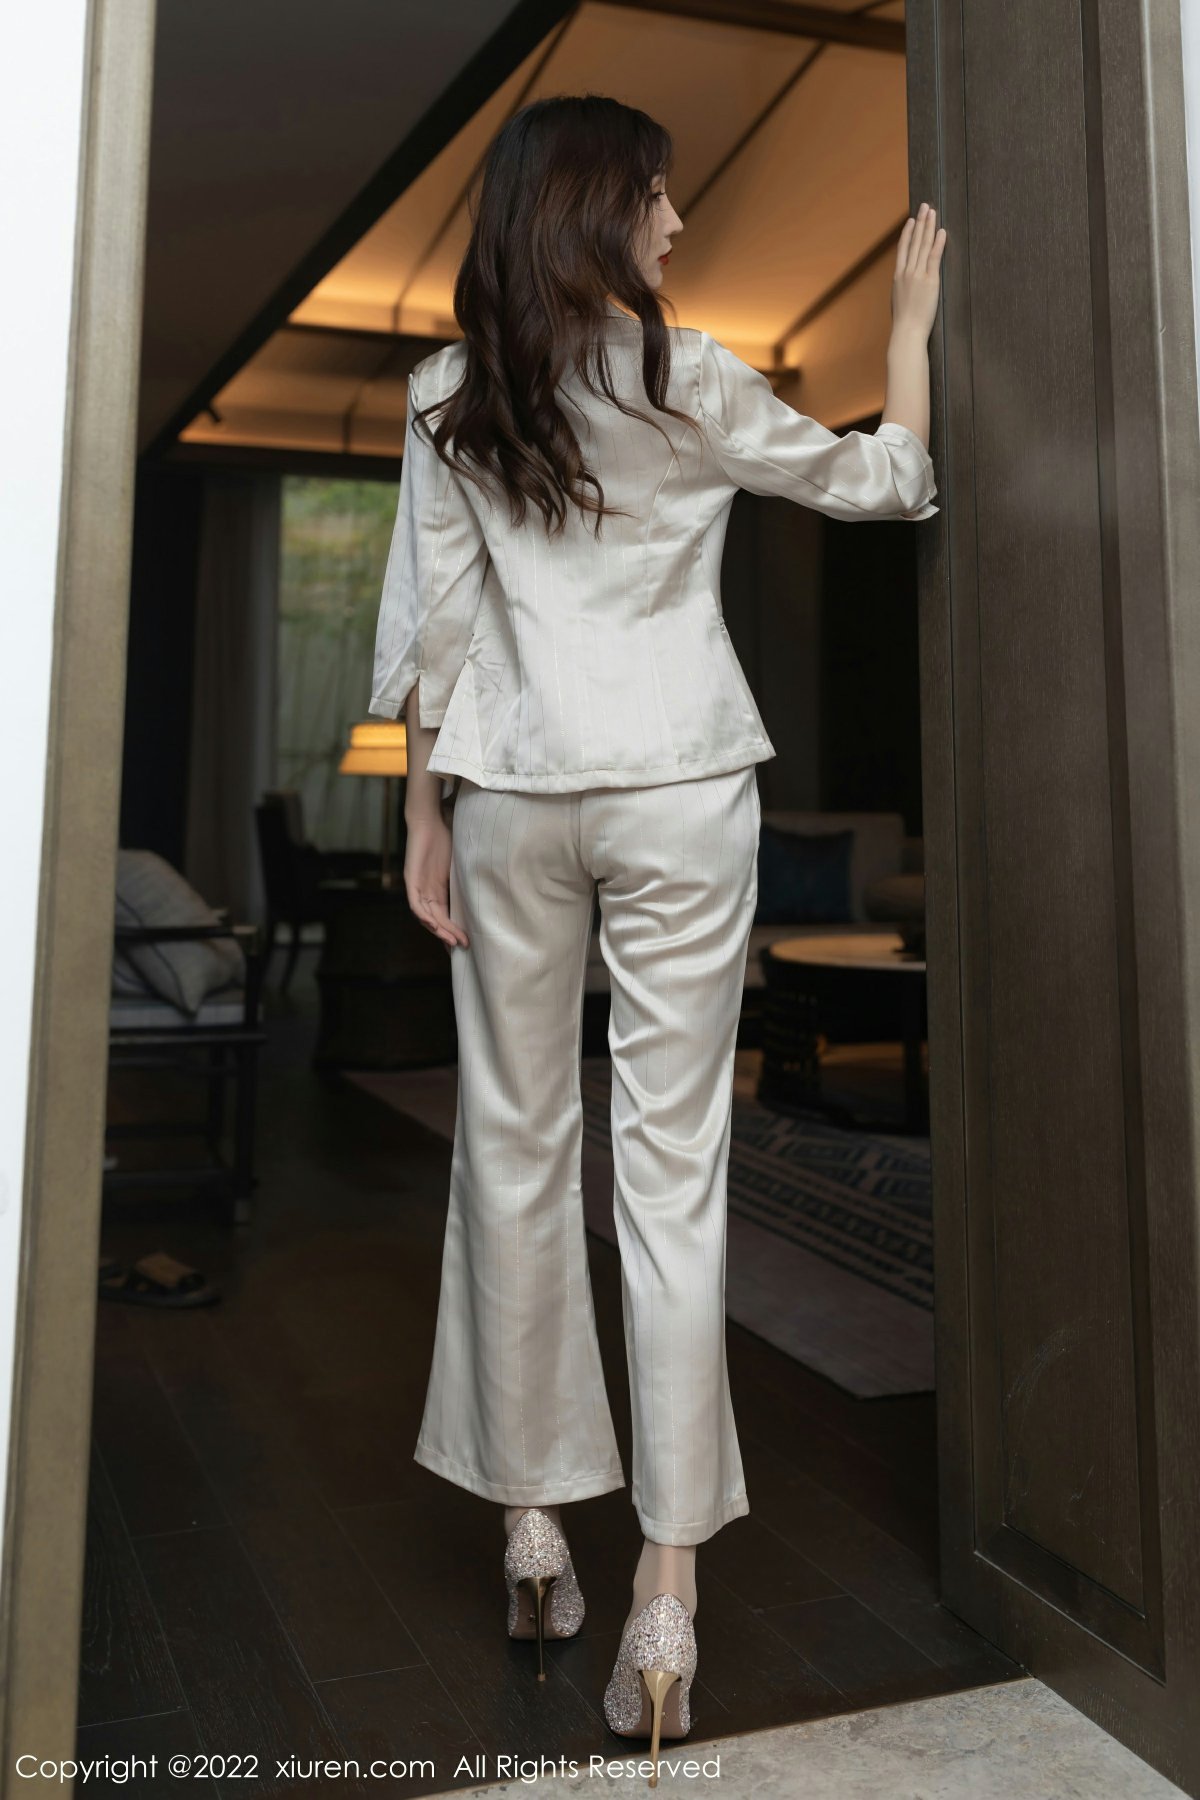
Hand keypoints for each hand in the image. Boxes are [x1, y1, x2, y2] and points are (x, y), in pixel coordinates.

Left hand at [403, 807, 469, 949]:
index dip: (454, 930)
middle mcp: (426, 891)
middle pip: (436, 920)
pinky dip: (423, 915)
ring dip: (439, 929)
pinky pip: (415, 903)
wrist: (431, 820)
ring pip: (426, 916)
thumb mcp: (459, 864)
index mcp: (437, 889)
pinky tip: (433, 924)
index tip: (465, 943)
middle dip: (449, 934)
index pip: (444, 916)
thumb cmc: (445, 837)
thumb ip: (465, 878)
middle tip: (463, 945)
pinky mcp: (411, 879)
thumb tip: (486, 888)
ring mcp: (418, 886)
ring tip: (452, 940)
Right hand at [892, 202, 945, 341]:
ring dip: (928, 227)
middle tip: (924, 206)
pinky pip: (934, 258)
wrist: (906, 332)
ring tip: (932, 212)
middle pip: (913, 242)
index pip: (903, 249)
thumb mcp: (899, 302)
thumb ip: (903, 289)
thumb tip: (907, 286)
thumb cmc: (904, 323)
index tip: (912, 220)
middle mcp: (906, 272)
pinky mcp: (929, 281)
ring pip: (923, 245)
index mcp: (897, 277)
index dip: (908, 233)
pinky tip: (941, 231)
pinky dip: (938, 243)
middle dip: (920, 222)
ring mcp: (917, 275)